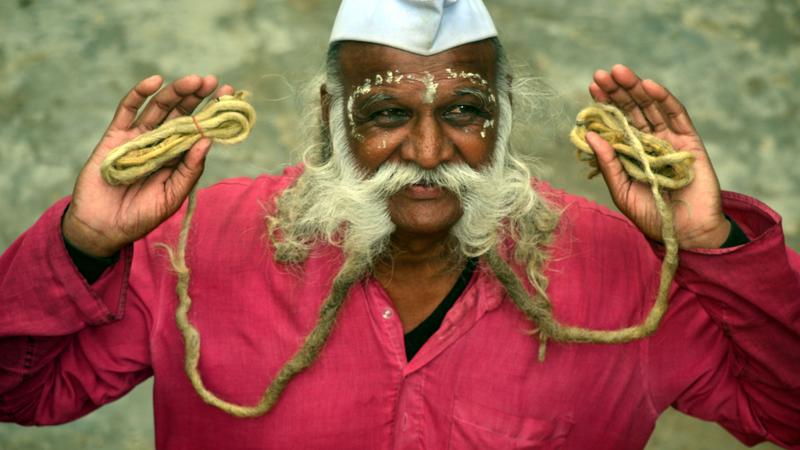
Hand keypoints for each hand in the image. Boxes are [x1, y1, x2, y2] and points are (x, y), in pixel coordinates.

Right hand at [62, 74, 235, 256]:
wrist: (103, 227)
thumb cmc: (141, 216)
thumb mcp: (172, 196)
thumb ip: (190, 170)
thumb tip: (208, 140)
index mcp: (178, 157)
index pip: (198, 129)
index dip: (212, 112)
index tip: (229, 95)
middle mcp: (160, 142)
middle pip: (180, 113)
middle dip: (196, 96)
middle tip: (212, 81)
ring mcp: (138, 137)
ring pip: (158, 107)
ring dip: (175, 92)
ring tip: (193, 81)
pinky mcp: (115, 136)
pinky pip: (127, 110)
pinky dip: (139, 94)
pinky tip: (155, 81)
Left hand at [587, 64, 729, 248]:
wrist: (686, 233)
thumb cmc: (652, 215)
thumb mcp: (621, 190)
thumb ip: (608, 163)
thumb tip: (590, 135)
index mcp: (631, 151)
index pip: (616, 122)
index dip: (605, 104)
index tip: (592, 87)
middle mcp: (649, 141)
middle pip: (632, 109)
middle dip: (617, 91)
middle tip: (602, 74)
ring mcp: (670, 139)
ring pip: (652, 107)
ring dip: (636, 88)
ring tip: (620, 72)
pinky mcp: (690, 142)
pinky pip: (677, 116)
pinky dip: (664, 99)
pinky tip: (649, 86)